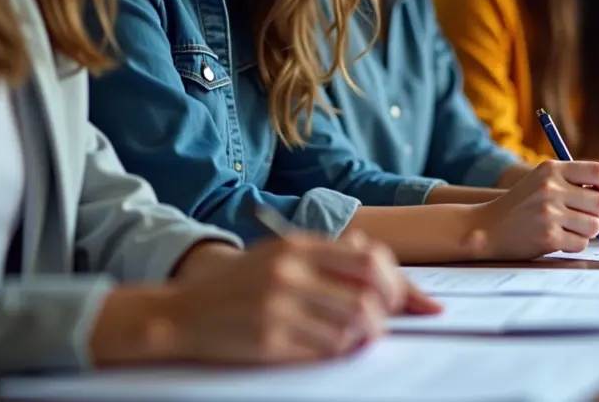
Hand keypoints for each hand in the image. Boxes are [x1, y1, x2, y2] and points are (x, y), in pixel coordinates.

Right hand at [159, 231, 438, 364]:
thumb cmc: (237, 286)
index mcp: (297, 246)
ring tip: (357, 338)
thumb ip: (326, 255)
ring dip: (364, 337)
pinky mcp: (268, 340)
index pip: (369, 261)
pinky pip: (325, 350)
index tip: (418, 303)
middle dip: (390, 313)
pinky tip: (331, 347)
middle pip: (369, 295)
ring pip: (352, 327)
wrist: (180, 315)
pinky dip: (339, 351)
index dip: (400, 285)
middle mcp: (290, 272)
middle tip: (387, 324)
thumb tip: (376, 260)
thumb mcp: (279, 254)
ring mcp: (279, 307)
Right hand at [472, 160, 598, 259]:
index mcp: (552, 169)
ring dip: (588, 233)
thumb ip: (571, 182)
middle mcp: (551, 188)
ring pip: (595, 225)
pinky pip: (581, 243)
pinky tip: (559, 240)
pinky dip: (574, 245)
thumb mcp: (541, 181)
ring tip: (571, 230)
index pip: (598, 172)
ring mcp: (548, 212)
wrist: (486, 228)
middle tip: (588, 222)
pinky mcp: (547, 236)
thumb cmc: (521, 206)